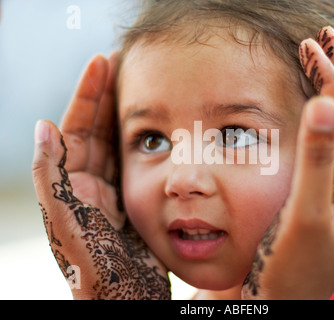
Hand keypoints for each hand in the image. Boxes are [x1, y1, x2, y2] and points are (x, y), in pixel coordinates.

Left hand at [32, 54, 169, 298]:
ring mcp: (111, 194)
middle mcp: (88, 186)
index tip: (101, 62)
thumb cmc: (93, 269)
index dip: (87, 95)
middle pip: (97, 131)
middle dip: (107, 97)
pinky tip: (157, 130)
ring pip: (118, 145)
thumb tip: (42, 127)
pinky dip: (146, 144)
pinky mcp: (133, 204)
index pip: (75, 129)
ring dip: (127, 116)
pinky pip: (138, 165)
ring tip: (140, 88)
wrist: (125, 300)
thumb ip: (50, 178)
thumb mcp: (66, 224)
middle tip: (122, 64)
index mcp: (69, 186)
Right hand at [242, 26, 333, 298]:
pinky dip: (323, 116)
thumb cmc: (293, 266)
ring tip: (321, 56)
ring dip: (333, 91)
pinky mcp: (330, 192)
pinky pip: (332, 144)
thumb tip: (325, 105)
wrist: (283, 301)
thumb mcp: (307, 215)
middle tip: (323, 38)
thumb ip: (317, 160)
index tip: (313, 47)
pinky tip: (316, 100)